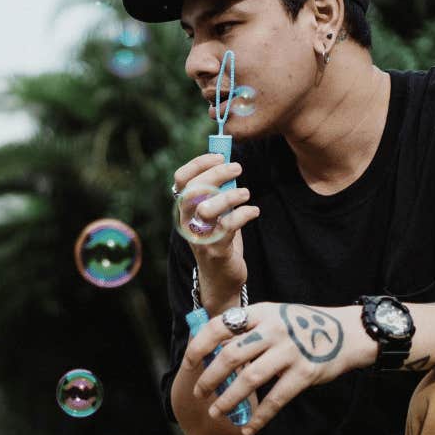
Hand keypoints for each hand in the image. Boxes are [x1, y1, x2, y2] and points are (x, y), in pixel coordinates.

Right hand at [172, 153, 257, 308]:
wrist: (221, 278)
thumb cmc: (219, 239)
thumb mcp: (214, 212)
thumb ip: (217, 191)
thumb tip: (229, 163)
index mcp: (185, 209)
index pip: (181, 179)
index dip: (198, 163)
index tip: (219, 156)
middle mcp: (187, 222)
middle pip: (193, 190)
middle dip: (216, 174)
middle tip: (237, 168)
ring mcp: (199, 237)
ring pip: (206, 210)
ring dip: (229, 197)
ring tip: (246, 193)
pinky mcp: (216, 250)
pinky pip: (228, 227)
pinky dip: (244, 214)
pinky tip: (254, 211)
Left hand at [183, 302, 376, 434]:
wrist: (349, 333)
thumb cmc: (304, 327)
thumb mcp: (276, 316)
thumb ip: (249, 330)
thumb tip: (213, 352)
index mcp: (262, 313)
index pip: (219, 326)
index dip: (199, 346)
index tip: (189, 363)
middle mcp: (273, 329)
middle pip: (229, 356)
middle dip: (209, 378)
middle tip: (199, 393)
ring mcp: (289, 351)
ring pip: (248, 380)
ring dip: (228, 400)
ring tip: (216, 412)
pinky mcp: (304, 373)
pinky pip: (275, 400)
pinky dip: (259, 417)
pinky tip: (247, 428)